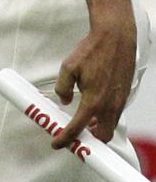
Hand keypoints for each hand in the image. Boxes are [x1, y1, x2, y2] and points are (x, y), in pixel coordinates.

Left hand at [51, 17, 136, 147]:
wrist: (115, 38)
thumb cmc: (92, 51)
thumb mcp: (68, 67)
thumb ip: (63, 87)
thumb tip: (63, 100)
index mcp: (93, 101)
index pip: (77, 128)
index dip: (65, 139)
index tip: (57, 143)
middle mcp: (109, 105)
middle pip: (103, 136)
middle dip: (91, 139)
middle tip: (78, 133)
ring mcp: (120, 101)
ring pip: (111, 124)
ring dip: (99, 126)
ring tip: (86, 118)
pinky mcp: (125, 94)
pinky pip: (116, 112)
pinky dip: (106, 115)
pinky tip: (96, 103)